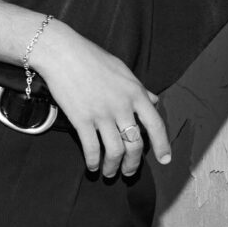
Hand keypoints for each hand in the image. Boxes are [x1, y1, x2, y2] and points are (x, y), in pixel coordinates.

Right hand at [29, 22, 171, 178]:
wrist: (62, 53)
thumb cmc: (92, 58)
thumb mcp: (123, 70)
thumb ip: (140, 89)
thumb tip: (154, 101)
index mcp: (136, 93)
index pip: (156, 124)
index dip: (163, 145)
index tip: (164, 160)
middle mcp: (122, 106)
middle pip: (135, 144)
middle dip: (133, 164)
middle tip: (129, 172)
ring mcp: (102, 114)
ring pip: (115, 151)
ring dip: (113, 167)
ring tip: (109, 173)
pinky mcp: (81, 119)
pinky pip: (92, 148)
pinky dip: (93, 162)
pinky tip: (92, 167)